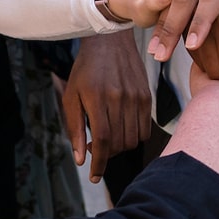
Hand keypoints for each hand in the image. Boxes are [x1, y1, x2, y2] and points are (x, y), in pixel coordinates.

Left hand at [63, 32, 152, 181]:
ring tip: (108, 137)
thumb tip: (80, 159)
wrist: (109, 41)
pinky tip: (121, 129)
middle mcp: (120, 98)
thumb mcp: (71, 96)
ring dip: (120, 147)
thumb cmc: (86, 69)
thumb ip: (75, 128)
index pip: (103, 141)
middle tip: (95, 148)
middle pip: (119, 144)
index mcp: (98, 98)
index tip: (94, 176)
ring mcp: (137, 97)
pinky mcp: (147, 96)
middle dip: (106, 155)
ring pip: (133, 140)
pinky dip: (133, 137)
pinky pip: (145, 130)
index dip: (99, 163)